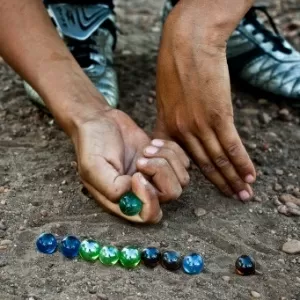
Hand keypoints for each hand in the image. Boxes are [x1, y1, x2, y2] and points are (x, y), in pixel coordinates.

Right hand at [71, 109, 189, 222]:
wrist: (101, 121)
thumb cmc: (92, 143)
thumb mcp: (93, 166)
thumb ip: (111, 187)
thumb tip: (134, 191)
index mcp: (122, 200)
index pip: (148, 215)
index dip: (149, 199)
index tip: (137, 175)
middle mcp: (142, 192)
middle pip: (170, 195)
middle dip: (160, 172)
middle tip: (141, 158)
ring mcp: (155, 177)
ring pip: (181, 179)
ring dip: (166, 159)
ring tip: (147, 148)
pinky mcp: (164, 161)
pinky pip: (184, 162)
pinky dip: (172, 150)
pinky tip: (153, 143)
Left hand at [154, 5, 255, 200]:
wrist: (187, 45)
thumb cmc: (174, 69)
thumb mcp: (164, 99)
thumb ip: (168, 120)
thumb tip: (174, 133)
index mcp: (167, 129)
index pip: (185, 160)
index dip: (199, 176)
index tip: (210, 186)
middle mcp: (182, 132)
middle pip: (204, 165)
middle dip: (221, 183)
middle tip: (234, 198)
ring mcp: (200, 125)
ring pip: (218, 159)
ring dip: (234, 178)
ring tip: (244, 193)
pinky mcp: (218, 116)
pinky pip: (231, 145)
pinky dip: (241, 161)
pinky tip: (249, 174)